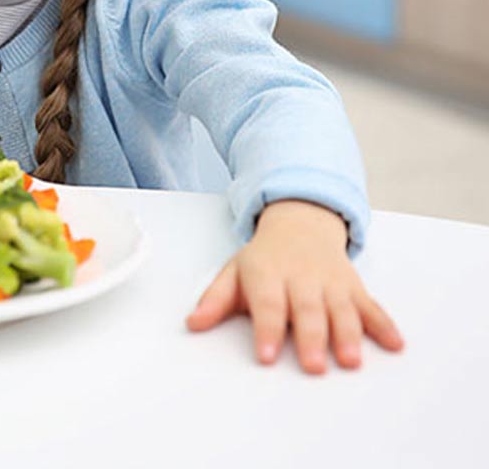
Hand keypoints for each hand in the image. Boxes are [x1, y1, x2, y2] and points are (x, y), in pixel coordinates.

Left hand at [186, 199, 403, 373]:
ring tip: (351, 360)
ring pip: (341, 308)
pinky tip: (396, 343)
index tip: (265, 356)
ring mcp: (330, 281)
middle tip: (313, 366)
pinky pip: (370, 305)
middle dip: (310, 337)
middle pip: (307, 309)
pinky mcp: (353, 286)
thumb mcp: (234, 271)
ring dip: (349, 334)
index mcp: (267, 272)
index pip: (266, 303)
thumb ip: (215, 299)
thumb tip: (192, 323)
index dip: (266, 329)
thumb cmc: (264, 258)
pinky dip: (384, 324)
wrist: (300, 222)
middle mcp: (300, 277)